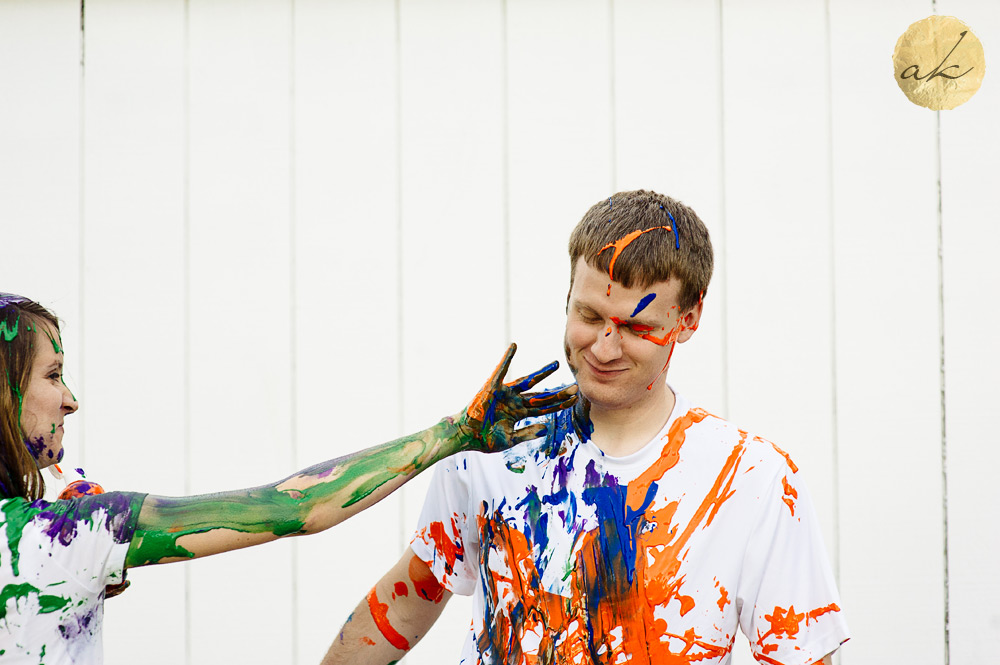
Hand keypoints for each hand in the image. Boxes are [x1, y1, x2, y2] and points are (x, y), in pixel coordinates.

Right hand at [459, 344, 577, 451]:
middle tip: (575, 387)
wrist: (466, 436)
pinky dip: (507, 358)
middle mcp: (514, 401)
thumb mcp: (510, 440)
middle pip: (541, 396)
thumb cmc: (485, 439)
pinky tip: (514, 346)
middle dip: (557, 393)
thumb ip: (527, 433)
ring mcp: (505, 394)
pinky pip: (500, 370)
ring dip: (542, 374)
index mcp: (519, 413)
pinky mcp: (492, 387)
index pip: (543, 408)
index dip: (558, 404)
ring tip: (556, 364)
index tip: (573, 399)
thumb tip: (545, 428)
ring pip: (527, 382)